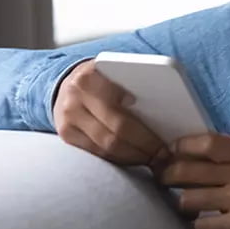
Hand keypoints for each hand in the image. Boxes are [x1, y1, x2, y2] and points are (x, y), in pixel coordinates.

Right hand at [53, 59, 169, 171]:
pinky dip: (118, 158)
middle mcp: (75, 99)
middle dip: (143, 145)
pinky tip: (134, 158)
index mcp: (89, 78)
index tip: (161, 135)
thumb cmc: (101, 76)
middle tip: (163, 153)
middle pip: (115, 130)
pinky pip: (96, 153)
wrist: (65, 82)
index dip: (140, 125)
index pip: (118, 105)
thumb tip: (161, 102)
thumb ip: (130, 81)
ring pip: (105, 147)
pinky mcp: (66, 136)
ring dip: (132, 156)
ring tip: (153, 158)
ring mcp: (68, 120)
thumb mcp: (112, 70)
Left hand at [160, 132, 229, 228]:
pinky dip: (199, 225)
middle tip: (163, 177)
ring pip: (190, 199)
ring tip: (185, 203)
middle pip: (190, 170)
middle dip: (169, 174)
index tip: (171, 150)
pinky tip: (201, 223)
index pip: (207, 144)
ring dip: (183, 202)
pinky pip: (203, 225)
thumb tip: (197, 154)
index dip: (183, 146)